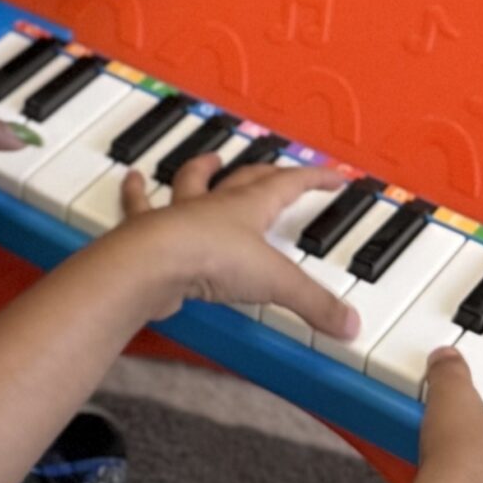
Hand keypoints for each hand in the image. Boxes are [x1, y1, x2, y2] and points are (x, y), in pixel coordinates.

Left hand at [117, 152, 359, 341]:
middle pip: (244, 179)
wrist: (154, 264)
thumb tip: (350, 323)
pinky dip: (135, 192)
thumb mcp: (276, 283)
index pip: (288, 184)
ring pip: (191, 182)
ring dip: (201, 170)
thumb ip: (315, 304)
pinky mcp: (151, 233)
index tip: (332, 175)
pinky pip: (139, 205)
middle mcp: (213, 204)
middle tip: (277, 169)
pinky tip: (132, 179)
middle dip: (266, 173)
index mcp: (248, 207)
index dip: (313, 178)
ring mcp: (179, 214)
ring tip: (209, 159)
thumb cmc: (210, 259)